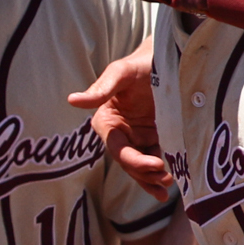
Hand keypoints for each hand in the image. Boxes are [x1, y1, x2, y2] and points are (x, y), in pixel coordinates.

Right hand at [70, 45, 169, 194]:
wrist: (165, 58)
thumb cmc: (140, 62)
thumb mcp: (121, 72)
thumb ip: (101, 88)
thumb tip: (72, 100)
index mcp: (107, 121)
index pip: (117, 148)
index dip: (134, 161)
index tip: (156, 164)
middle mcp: (120, 133)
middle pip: (129, 162)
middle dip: (145, 174)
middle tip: (166, 178)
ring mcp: (137, 137)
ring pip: (141, 166)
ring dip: (152, 179)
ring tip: (168, 186)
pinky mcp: (154, 139)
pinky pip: (155, 160)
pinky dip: (160, 175)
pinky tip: (171, 185)